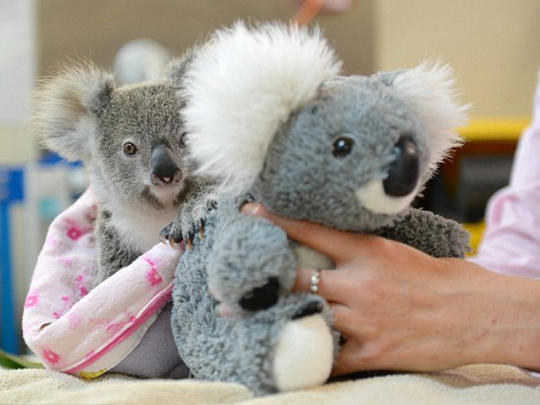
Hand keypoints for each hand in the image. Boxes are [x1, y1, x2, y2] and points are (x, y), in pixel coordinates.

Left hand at [242, 203, 539, 374]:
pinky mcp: (373, 352)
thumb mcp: (391, 249)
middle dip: (265, 279)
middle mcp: (360, 283)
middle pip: (299, 278)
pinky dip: (310, 355)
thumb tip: (317, 238)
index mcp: (366, 252)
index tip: (250, 211)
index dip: (277, 220)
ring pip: (308, 317)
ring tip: (248, 318)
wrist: (470, 310)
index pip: (312, 230)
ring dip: (279, 318)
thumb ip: (353, 247)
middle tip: (230, 284)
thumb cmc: (430, 276)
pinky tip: (287, 355)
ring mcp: (365, 320)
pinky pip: (330, 357)